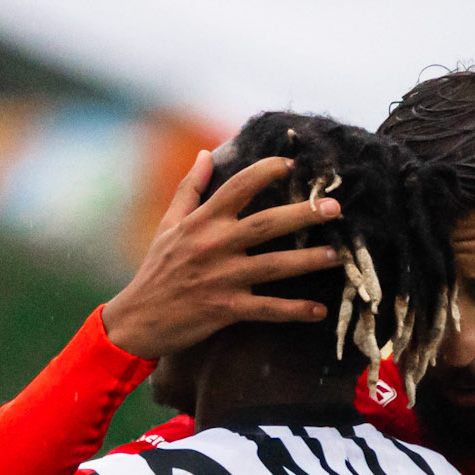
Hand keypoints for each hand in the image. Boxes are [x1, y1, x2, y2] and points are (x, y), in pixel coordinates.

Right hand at [101, 152, 341, 363]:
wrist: (138, 320)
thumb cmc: (156, 270)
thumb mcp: (168, 224)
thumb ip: (190, 188)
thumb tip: (205, 154)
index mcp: (202, 221)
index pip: (238, 187)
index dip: (265, 172)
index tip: (292, 164)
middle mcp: (214, 245)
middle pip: (266, 224)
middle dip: (303, 214)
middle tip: (335, 208)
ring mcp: (221, 278)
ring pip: (273, 266)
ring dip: (307, 261)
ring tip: (336, 256)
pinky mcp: (225, 309)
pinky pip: (267, 309)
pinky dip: (293, 310)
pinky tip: (319, 310)